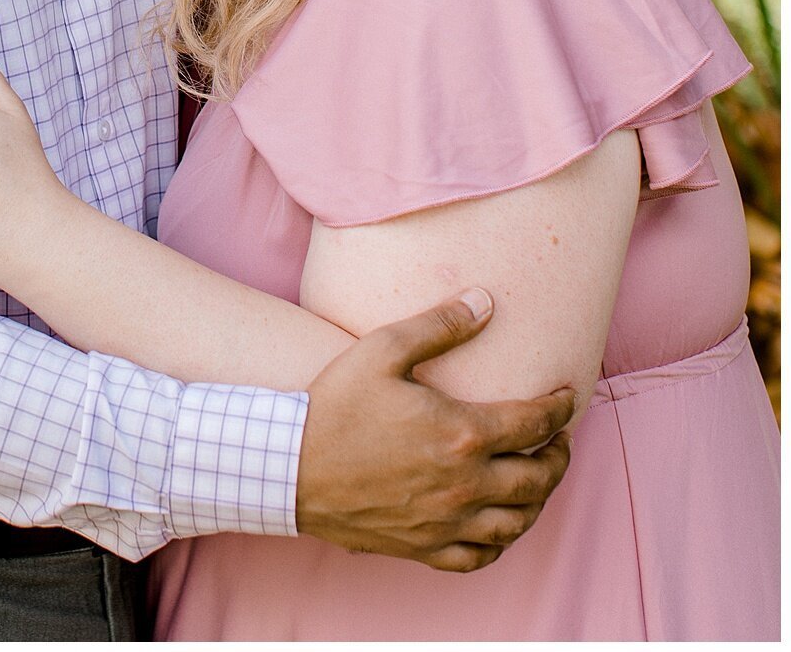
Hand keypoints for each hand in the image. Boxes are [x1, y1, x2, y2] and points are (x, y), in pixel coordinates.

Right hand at [297, 290, 574, 571]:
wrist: (289, 465)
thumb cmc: (335, 404)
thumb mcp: (383, 349)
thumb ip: (439, 324)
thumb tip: (486, 302)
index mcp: (461, 433)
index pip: (534, 423)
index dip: (559, 408)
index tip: (569, 397)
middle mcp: (464, 484)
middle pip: (538, 478)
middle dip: (559, 457)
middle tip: (561, 441)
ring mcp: (447, 522)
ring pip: (517, 522)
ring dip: (539, 500)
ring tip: (539, 479)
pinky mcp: (425, 547)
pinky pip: (480, 556)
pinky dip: (501, 541)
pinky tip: (500, 525)